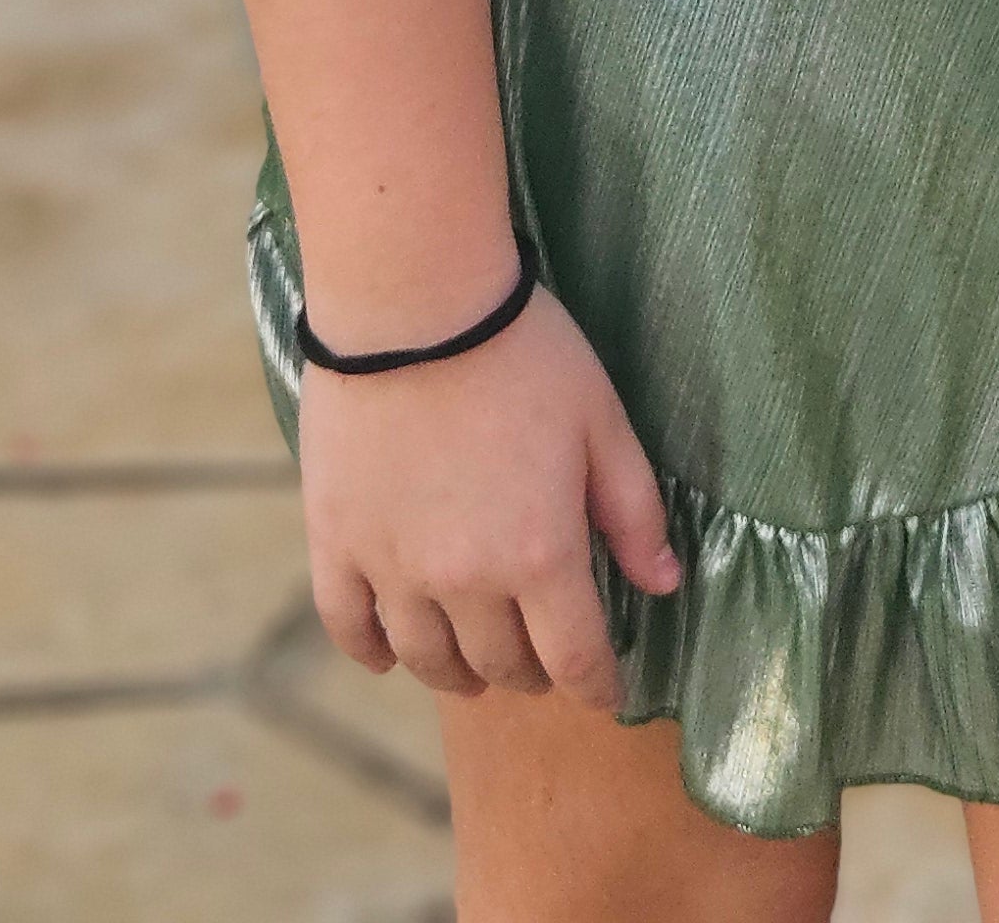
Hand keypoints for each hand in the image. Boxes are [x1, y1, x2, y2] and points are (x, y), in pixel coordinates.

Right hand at [299, 283, 680, 704]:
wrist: (415, 304)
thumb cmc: (524, 353)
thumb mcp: (602, 422)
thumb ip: (633, 511)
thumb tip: (663, 584)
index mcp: (539, 554)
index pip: (574, 658)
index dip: (596, 686)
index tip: (605, 694)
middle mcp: (463, 581)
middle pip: (502, 664)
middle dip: (532, 671)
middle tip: (544, 657)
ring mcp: (392, 568)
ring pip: (427, 660)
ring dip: (459, 671)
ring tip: (476, 665)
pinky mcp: (335, 543)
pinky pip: (350, 628)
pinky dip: (373, 652)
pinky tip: (391, 653)